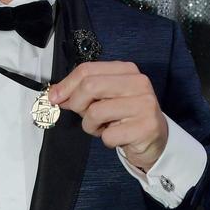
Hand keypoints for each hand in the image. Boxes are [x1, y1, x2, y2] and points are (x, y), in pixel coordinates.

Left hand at [48, 61, 167, 172]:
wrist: (155, 139)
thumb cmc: (124, 115)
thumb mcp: (104, 97)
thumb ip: (81, 91)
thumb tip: (55, 94)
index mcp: (126, 70)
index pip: (87, 69)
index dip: (66, 84)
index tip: (54, 97)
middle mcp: (138, 83)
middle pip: (90, 86)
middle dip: (77, 104)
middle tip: (82, 114)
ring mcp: (144, 105)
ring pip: (96, 112)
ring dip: (91, 125)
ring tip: (103, 127)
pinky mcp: (146, 127)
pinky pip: (109, 135)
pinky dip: (106, 140)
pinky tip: (117, 136)